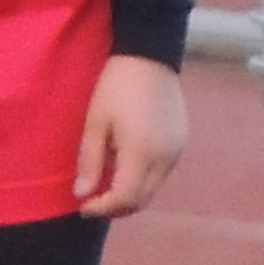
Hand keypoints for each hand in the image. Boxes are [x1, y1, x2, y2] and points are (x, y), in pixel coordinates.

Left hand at [76, 55, 191, 218]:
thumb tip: (82, 194)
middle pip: (142, 200)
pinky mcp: (181, 143)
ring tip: (106, 183)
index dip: (102, 209)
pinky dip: (142, 178)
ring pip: (153, 188)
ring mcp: (176, 151)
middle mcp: (165, 158)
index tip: (83, 207)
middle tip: (92, 201)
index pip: (124, 198)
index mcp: (142, 153)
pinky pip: (161, 173)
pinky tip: (126, 166)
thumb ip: (90, 161)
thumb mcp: (96, 122)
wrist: (149, 55)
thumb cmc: (116, 86)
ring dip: (130, 193)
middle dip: (116, 207)